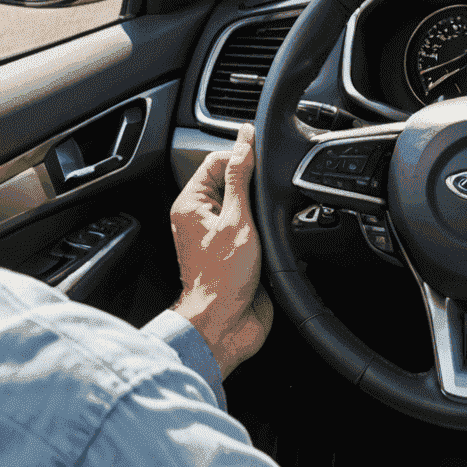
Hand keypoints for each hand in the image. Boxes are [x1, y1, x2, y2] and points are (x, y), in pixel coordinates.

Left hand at [170, 124, 272, 377]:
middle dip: (254, 183)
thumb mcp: (237, 219)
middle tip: (268, 194)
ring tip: (269, 219)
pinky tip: (275, 233)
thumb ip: (241, 176)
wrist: (226, 325)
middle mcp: (202, 218)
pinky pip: (253, 226)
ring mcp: (219, 235)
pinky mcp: (236, 252)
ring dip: (262, 207)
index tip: (263, 155)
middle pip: (231, 181)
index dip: (240, 154)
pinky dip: (266, 225)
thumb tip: (244, 140)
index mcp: (192, 204)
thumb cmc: (223, 279)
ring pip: (245, 204)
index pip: (215, 160)